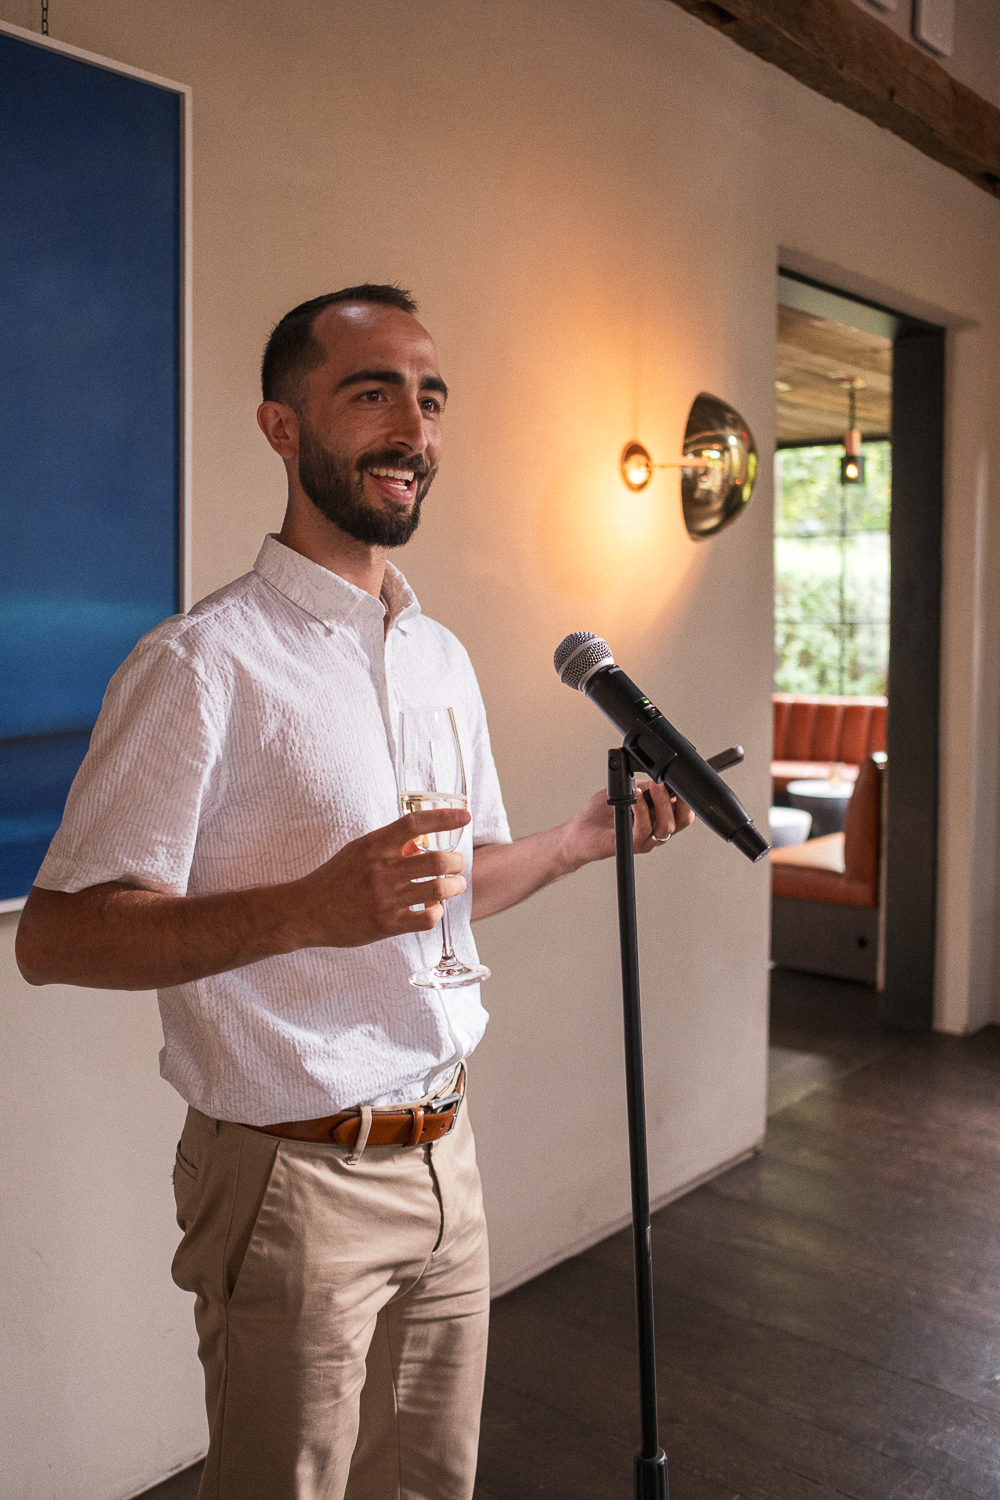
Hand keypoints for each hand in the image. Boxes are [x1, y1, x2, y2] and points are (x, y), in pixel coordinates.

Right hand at [292, 807, 469, 948]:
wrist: (307, 911)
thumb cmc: (335, 878)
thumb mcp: (359, 851)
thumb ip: (390, 845)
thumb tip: (423, 842)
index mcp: (374, 846)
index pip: (415, 823)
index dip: (444, 818)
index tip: (464, 817)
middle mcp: (381, 870)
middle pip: (438, 860)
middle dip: (457, 862)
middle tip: (458, 865)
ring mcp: (384, 898)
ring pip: (438, 889)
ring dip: (454, 886)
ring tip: (453, 886)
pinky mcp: (386, 924)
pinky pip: (427, 918)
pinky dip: (436, 912)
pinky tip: (432, 908)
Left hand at [561, 779, 694, 867]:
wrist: (579, 831)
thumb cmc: (600, 813)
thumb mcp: (625, 790)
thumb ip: (643, 784)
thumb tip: (658, 773)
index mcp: (658, 818)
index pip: (684, 811)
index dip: (687, 797)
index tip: (681, 779)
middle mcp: (655, 831)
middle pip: (682, 820)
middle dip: (679, 800)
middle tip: (665, 782)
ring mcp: (644, 840)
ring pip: (666, 827)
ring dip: (661, 803)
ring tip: (653, 786)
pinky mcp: (629, 846)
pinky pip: (643, 831)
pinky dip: (642, 812)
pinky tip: (635, 799)